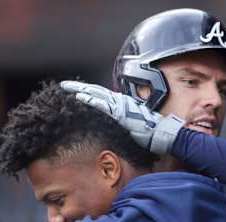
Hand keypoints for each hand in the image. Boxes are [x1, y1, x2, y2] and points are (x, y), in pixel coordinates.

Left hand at [60, 81, 183, 154]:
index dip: (89, 91)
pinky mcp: (120, 113)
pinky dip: (91, 100)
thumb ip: (123, 121)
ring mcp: (120, 106)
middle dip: (79, 87)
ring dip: (81, 90)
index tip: (76, 89)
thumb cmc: (151, 132)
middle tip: (64, 84)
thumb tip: (115, 125)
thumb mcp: (134, 124)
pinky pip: (102, 105)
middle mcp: (120, 102)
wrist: (161, 133)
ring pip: (96, 94)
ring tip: (67, 87)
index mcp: (123, 104)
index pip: (102, 95)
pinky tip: (80, 97)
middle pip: (96, 91)